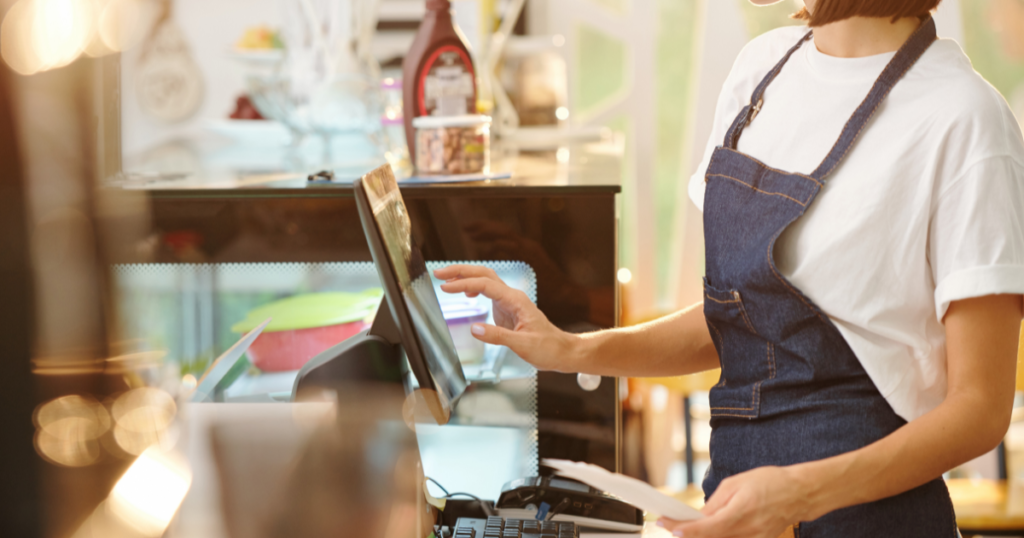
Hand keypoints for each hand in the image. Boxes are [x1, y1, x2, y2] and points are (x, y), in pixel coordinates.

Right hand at [433, 264, 577, 371]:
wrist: (561, 351)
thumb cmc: (548, 348)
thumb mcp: (523, 345)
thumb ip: (499, 337)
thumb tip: (475, 329)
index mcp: (516, 301)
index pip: (485, 285)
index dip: (463, 284)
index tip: (444, 287)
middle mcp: (512, 297)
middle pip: (484, 274)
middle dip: (461, 271)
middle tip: (438, 272)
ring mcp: (509, 301)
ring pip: (485, 280)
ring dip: (465, 277)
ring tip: (445, 280)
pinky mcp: (507, 309)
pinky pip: (487, 292)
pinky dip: (473, 288)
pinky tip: (465, 293)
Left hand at [658, 466, 806, 537]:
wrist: (799, 493)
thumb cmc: (768, 482)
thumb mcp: (735, 484)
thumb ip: (715, 503)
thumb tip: (697, 518)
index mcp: (741, 511)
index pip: (707, 528)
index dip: (685, 530)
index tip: (667, 526)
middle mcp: (749, 530)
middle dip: (689, 535)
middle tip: (673, 526)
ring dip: (704, 537)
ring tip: (690, 528)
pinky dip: (720, 537)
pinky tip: (712, 531)